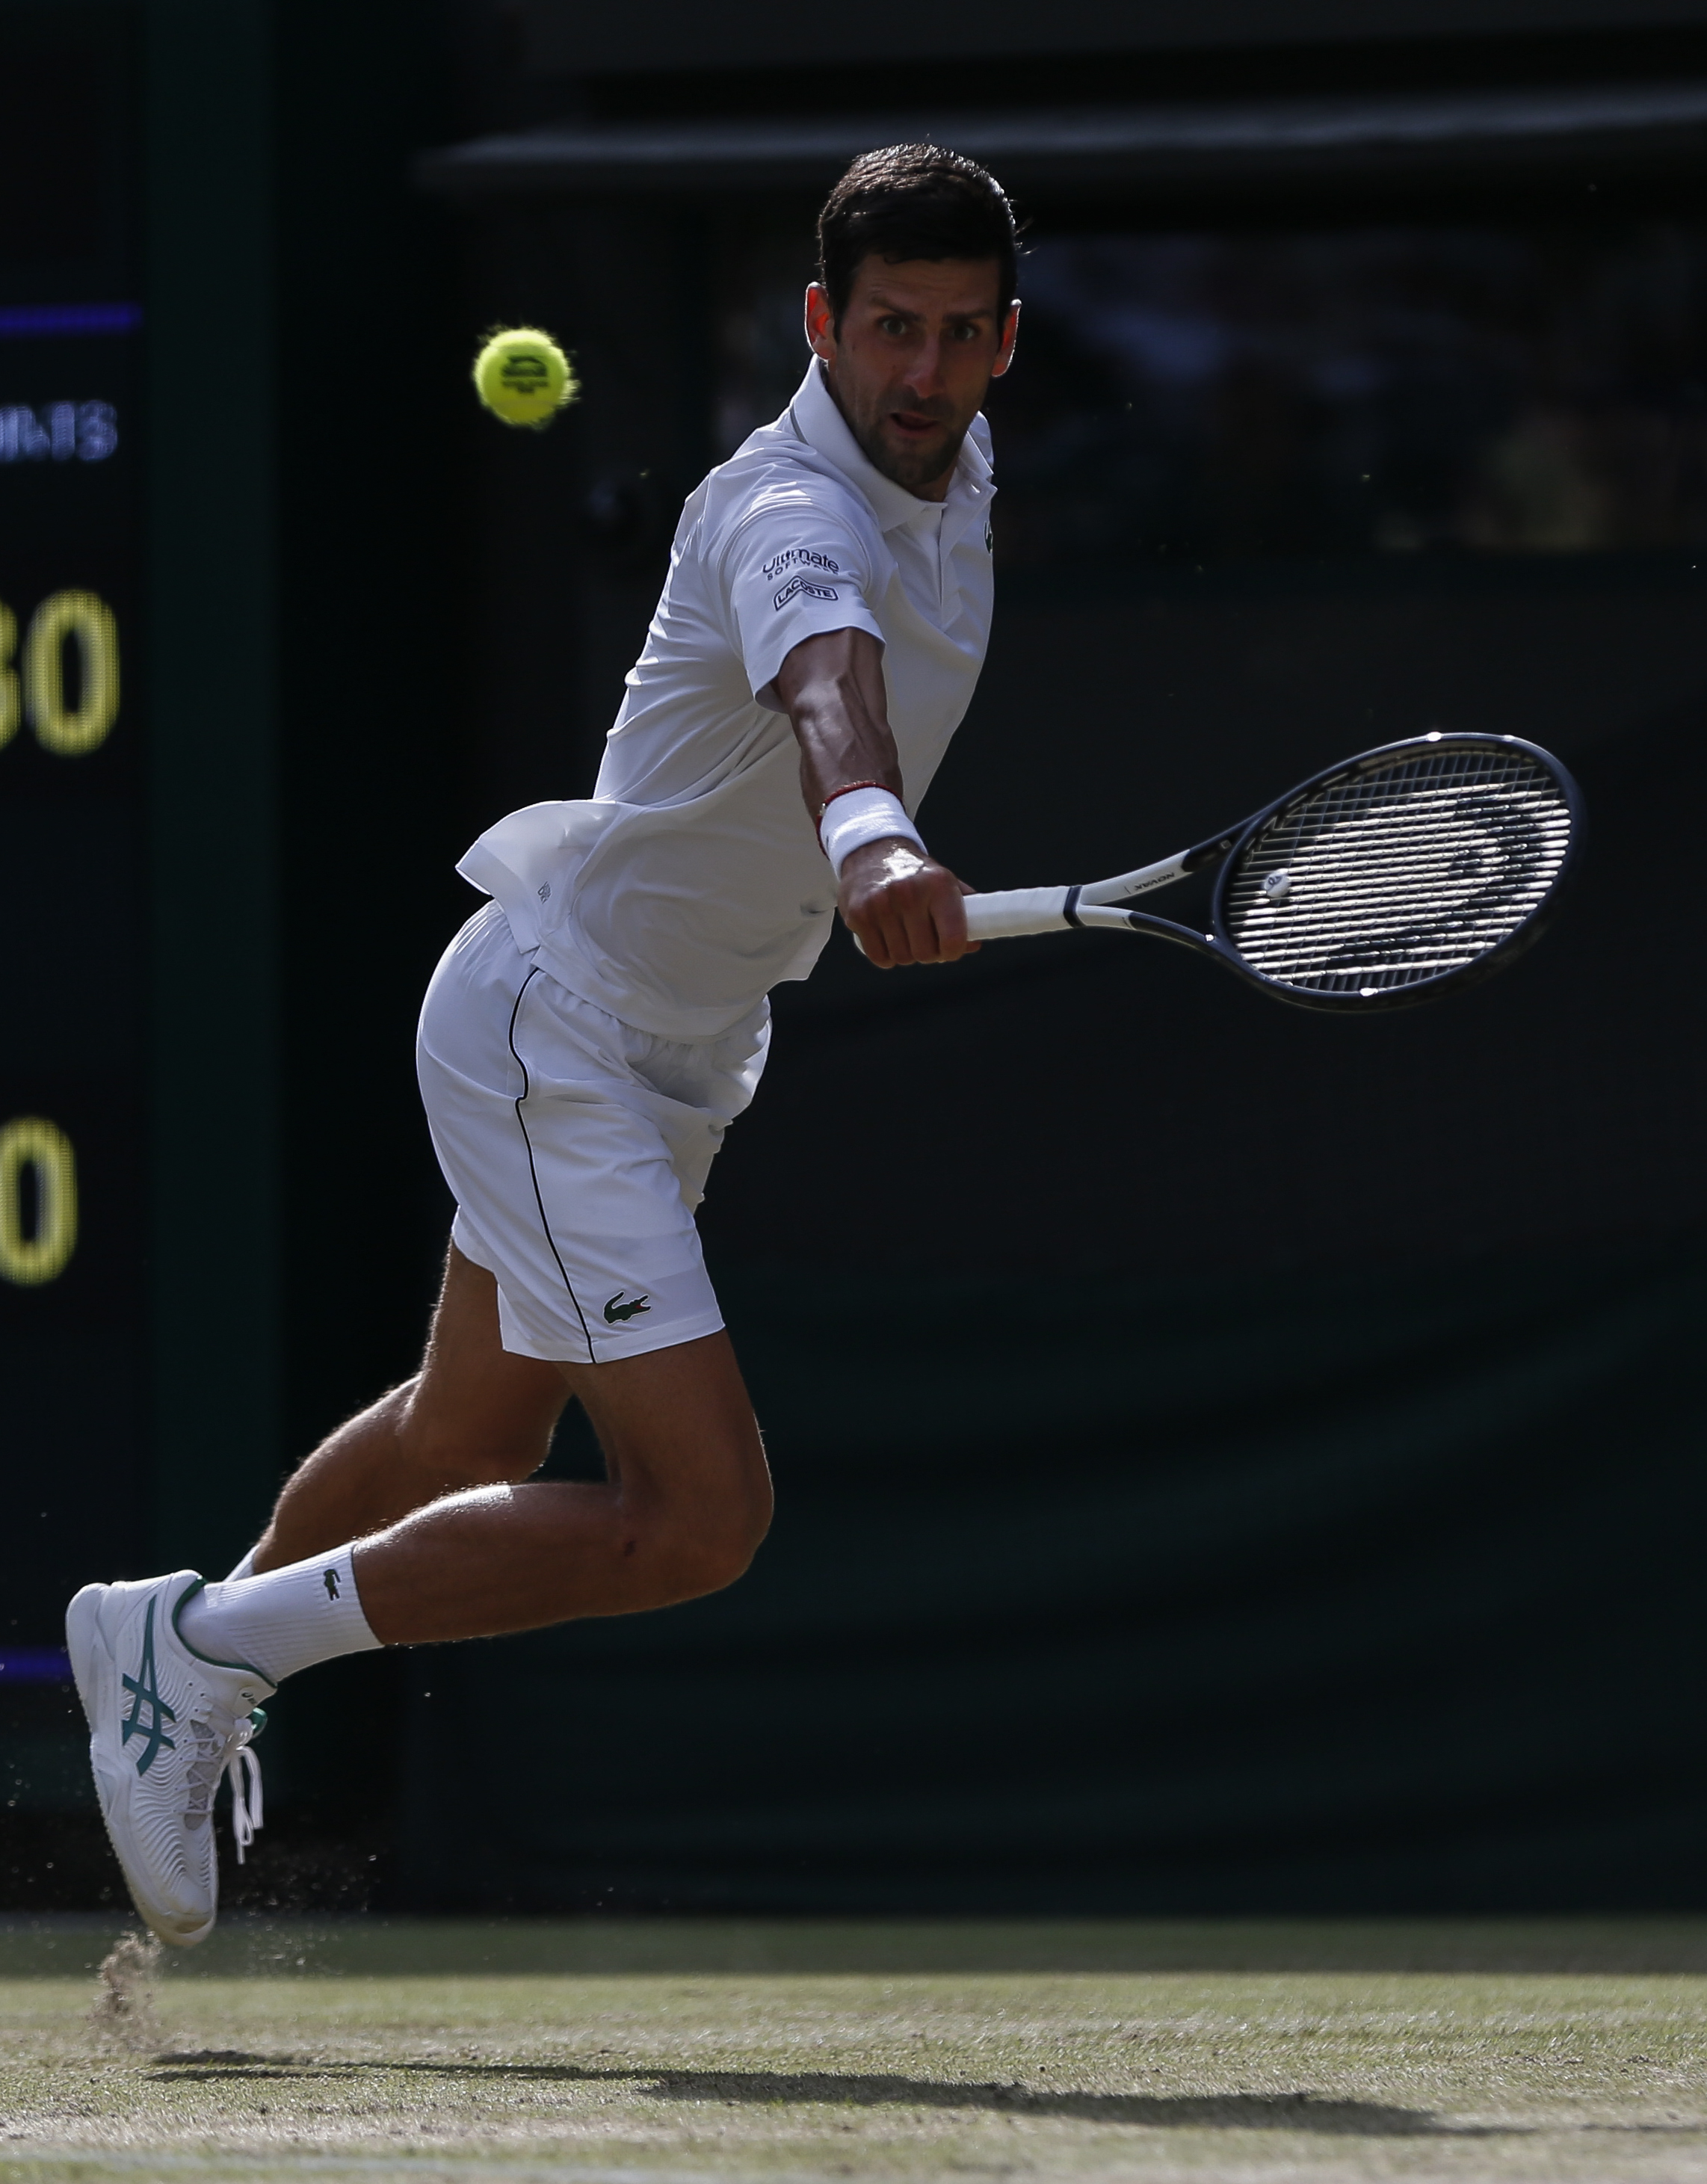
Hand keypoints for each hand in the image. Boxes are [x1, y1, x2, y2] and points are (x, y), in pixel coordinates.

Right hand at [838, 839, 979, 967]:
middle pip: (925, 953)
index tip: (949, 949)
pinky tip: (887, 939)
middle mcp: (909, 893)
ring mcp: (881, 905)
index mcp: (938, 885)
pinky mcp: (858, 915)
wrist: (872, 851)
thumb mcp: (943, 882)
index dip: (953, 951)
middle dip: (927, 953)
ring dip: (905, 954)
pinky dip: (885, 955)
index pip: (953, 938)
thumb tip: (973, 944)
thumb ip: (963, 912)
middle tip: (924, 940)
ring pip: (901, 958)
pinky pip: (878, 957)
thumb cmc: (913, 872)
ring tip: (904, 935)